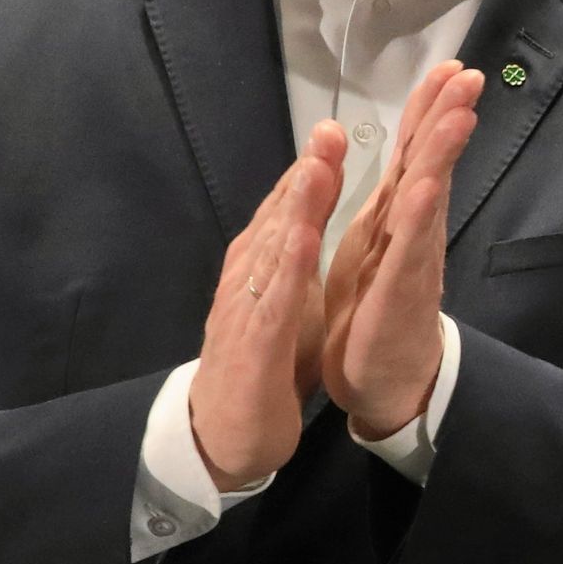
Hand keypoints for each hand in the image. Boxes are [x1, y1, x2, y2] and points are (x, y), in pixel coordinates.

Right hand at [187, 127, 346, 492]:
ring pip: (271, 249)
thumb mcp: (290, 304)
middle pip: (278, 218)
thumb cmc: (262, 367)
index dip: (311, 171)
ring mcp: (246, 310)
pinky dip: (287, 268)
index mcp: (261, 269)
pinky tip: (303, 239)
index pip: (287, 211)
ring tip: (319, 165)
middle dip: (304, 173)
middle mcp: (247, 280)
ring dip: (295, 208)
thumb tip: (311, 218)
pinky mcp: (253, 346)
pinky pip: (273, 301)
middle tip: (328, 128)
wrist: (226, 436)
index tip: (336, 130)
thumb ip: (297, 261)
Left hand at [317, 62, 480, 439]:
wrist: (382, 384)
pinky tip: (426, 188)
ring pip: (428, 198)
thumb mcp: (374, 249)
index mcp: (395, 218)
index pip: (414, 153)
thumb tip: (408, 162)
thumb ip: (391, 204)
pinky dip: (418, 219)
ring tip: (458, 115)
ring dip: (442, 155)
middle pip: (430, 164)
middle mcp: (411, 232)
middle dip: (447, 117)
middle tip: (468, 73)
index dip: (429, 110)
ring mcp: (410, 261)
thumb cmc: (374, 315)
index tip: (449, 66)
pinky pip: (409, 252)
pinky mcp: (400, 296)